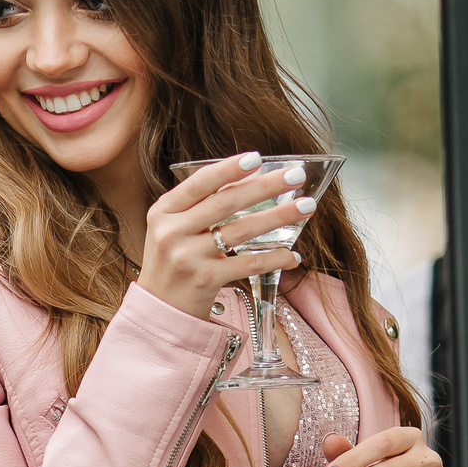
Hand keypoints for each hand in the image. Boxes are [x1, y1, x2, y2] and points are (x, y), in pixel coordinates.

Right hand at [139, 152, 319, 319]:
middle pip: (226, 202)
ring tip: (306, 207)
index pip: (199, 183)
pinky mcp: (205, 280)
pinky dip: (274, 259)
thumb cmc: (173, 261)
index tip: (257, 157)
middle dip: (266, 186)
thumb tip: (251, 179)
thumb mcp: (173, 228)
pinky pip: (247, 264)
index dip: (228, 169)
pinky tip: (292, 255)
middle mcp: (172, 232)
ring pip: (241, 230)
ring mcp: (187, 257)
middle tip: (296, 176)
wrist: (160, 309)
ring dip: (279, 216)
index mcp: (163, 211)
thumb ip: (200, 205)